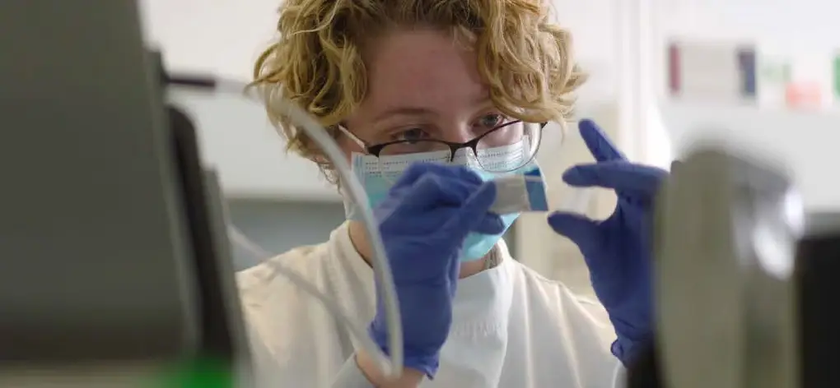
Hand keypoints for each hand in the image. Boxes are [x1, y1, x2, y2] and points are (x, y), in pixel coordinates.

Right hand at [368, 163, 504, 377]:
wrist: (408, 329)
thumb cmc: (419, 286)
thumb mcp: (425, 242)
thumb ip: (440, 216)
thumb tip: (477, 192)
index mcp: (385, 214)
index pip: (416, 174)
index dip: (448, 172)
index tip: (471, 182)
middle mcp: (389, 219)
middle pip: (431, 181)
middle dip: (464, 183)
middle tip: (488, 196)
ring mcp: (404, 234)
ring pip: (447, 201)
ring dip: (479, 205)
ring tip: (496, 220)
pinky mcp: (426, 252)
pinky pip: (457, 222)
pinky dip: (478, 211)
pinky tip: (492, 215)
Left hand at [547, 119, 667, 364]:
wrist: (642, 320)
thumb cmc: (622, 282)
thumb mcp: (595, 250)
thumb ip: (579, 228)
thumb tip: (554, 214)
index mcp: (631, 202)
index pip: (616, 169)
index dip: (601, 146)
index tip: (583, 125)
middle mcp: (652, 203)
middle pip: (637, 172)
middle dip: (613, 163)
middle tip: (585, 150)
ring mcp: (669, 216)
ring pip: (659, 184)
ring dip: (635, 175)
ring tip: (610, 167)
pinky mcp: (683, 233)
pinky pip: (683, 207)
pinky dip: (676, 193)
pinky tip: (674, 176)